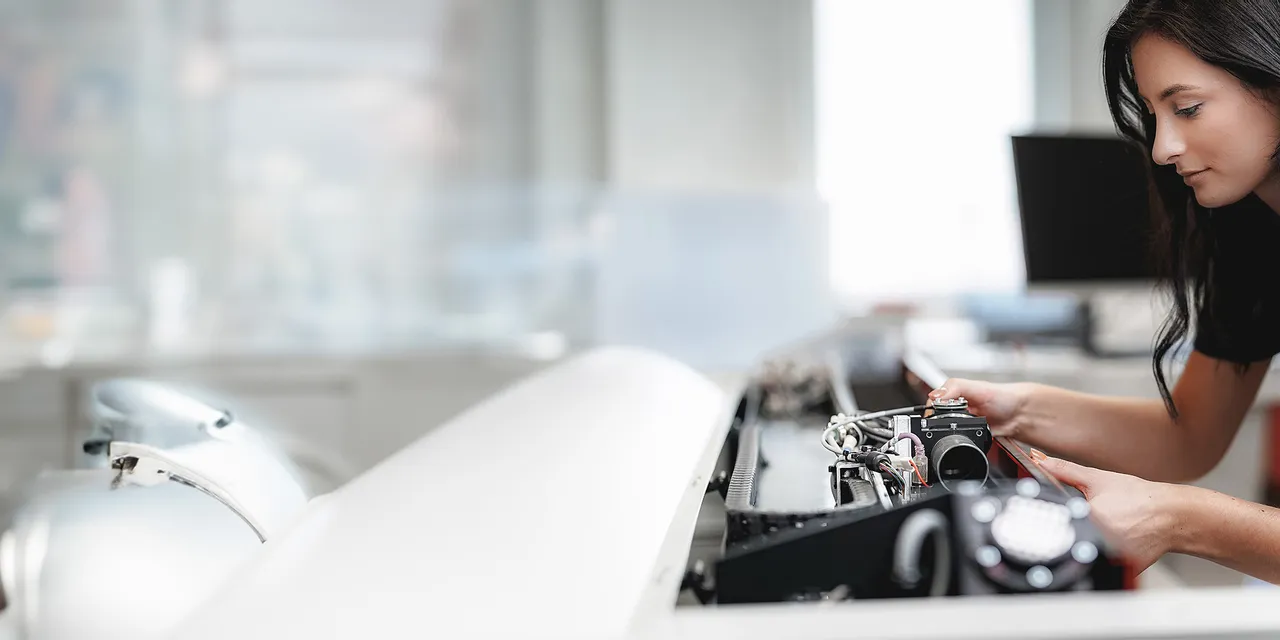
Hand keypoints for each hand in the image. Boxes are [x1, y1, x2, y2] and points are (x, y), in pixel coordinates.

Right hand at [928, 378, 1033, 437]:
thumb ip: (955, 387)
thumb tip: (935, 395)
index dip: (930, 409)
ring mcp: (962, 422)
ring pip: (945, 430)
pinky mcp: (970, 434)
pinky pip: (959, 440)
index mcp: (954, 394)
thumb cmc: (1002, 396)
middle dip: (937, 423)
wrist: (1019, 414)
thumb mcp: (976, 387)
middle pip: (936, 418)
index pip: (933, 401)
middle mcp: (956, 408)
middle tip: (946, 423)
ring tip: (955, 429)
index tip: (931, 415)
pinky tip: (963, 436)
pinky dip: (959, 441)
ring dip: (946, 432)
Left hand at [1036, 452, 1178, 572]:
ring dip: (1093, 541)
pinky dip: (1108, 553)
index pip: (1055, 521)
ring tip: (1114, 528)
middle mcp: (1099, 541)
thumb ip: (1064, 470)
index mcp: (1087, 518)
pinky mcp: (1123, 570)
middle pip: (1072, 536)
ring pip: (1088, 551)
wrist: (1173, 516)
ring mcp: (1111, 558)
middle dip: (1078, 527)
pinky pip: (1106, 563)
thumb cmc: (1140, 498)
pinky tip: (1121, 540)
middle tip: (1103, 517)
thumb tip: (1039, 460)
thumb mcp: (1098, 479)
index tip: (1069, 512)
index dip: (1057, 516)